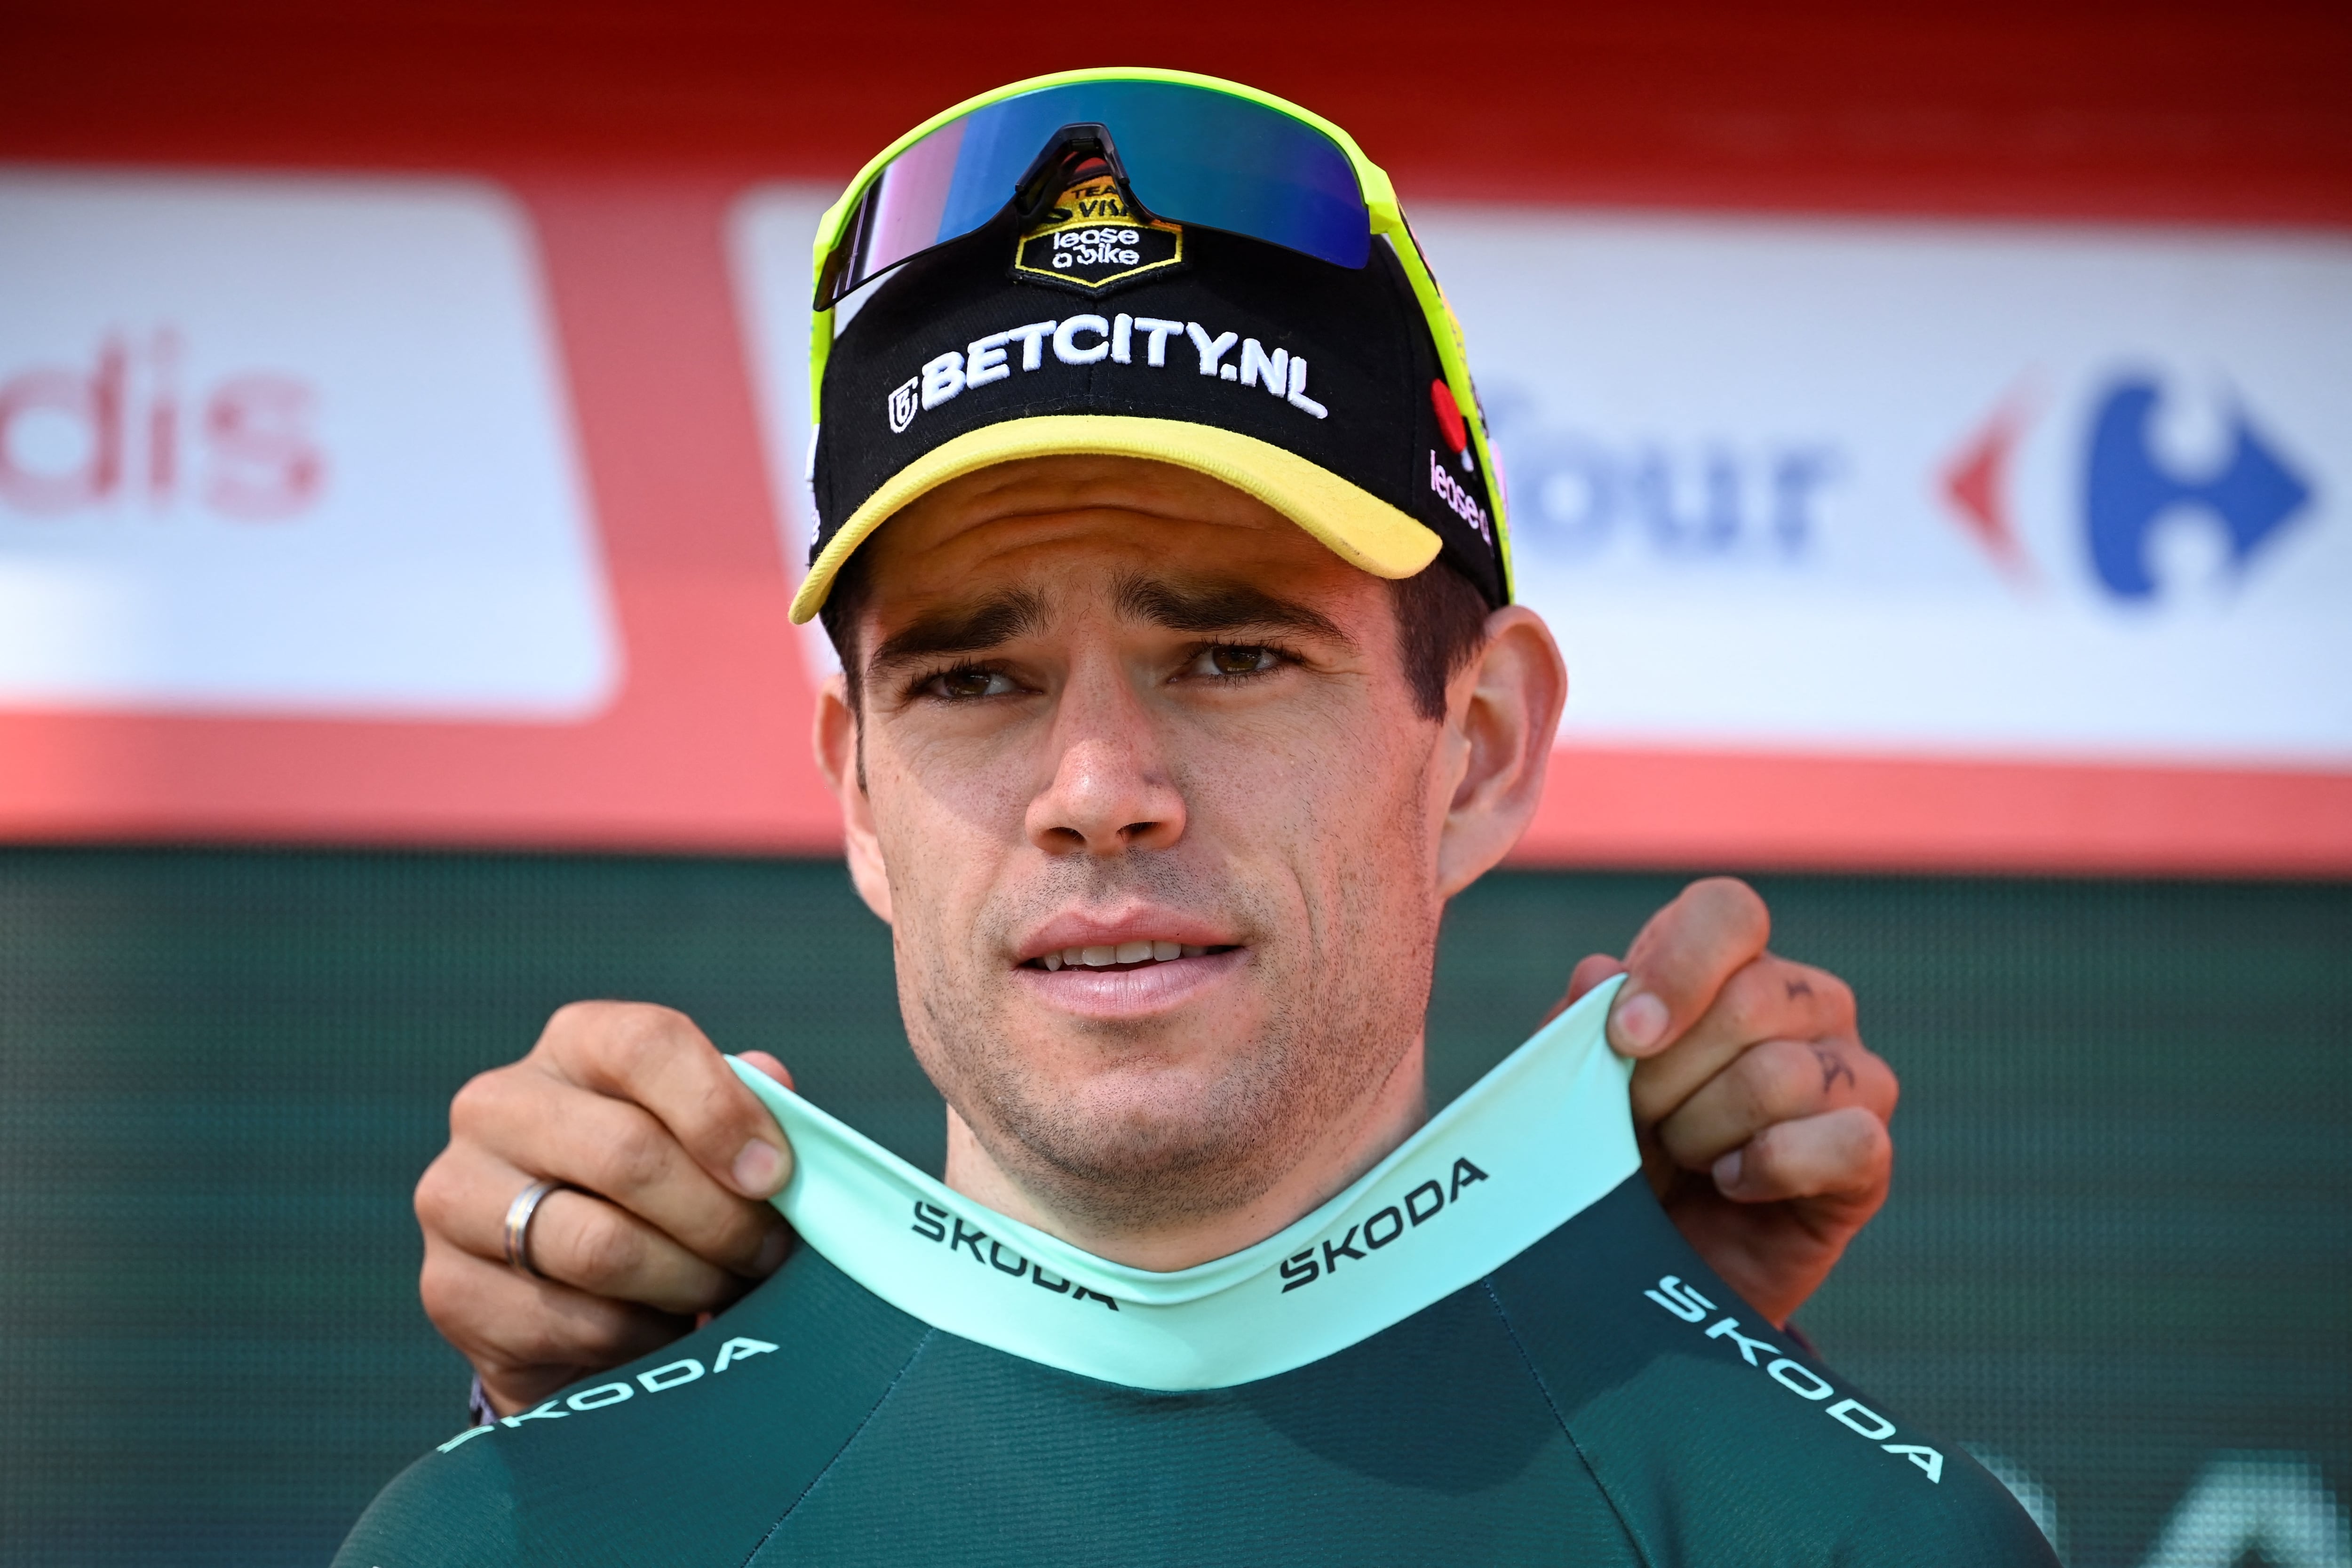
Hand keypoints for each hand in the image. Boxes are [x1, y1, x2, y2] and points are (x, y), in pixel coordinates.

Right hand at [413, 1003, 799, 1415]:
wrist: (570, 1300)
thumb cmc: (660, 1197)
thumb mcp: (705, 1138)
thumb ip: (745, 1104)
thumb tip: (770, 1078)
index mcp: (572, 1045)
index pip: (645, 1045)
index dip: (720, 1111)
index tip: (775, 1176)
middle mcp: (497, 1105)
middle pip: (628, 1153)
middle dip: (720, 1218)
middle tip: (766, 1255)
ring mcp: (456, 1195)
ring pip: (601, 1246)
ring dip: (687, 1280)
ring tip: (724, 1290)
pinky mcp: (448, 1289)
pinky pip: (573, 1320)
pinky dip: (641, 1335)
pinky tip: (662, 1329)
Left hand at [1557, 877, 1898, 1327]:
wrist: (1640, 1267)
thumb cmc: (1607, 1155)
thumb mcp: (1571, 1086)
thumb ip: (1574, 1025)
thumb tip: (1601, 973)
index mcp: (1726, 964)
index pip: (1728, 912)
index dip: (1677, 966)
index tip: (1625, 1038)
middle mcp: (1802, 1003)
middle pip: (1753, 998)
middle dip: (1670, 1074)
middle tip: (1640, 1120)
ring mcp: (1847, 1075)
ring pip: (1787, 1074)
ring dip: (1706, 1129)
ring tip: (1684, 1157)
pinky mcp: (1869, 1156)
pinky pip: (1851, 1139)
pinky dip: (1773, 1167)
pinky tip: (1733, 1186)